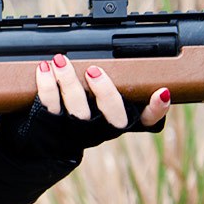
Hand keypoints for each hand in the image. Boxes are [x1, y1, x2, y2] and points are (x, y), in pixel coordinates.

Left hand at [0, 53, 170, 159]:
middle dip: (105, 92)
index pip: (148, 121)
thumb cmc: (77, 116)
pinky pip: (49, 106)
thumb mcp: (98, 104)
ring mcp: (77, 131)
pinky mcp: (51, 127)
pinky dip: (46, 85)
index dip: (157, 109)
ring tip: (62, 61)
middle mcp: (101, 130)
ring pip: (78, 111)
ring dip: (69, 82)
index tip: (162, 92)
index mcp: (118, 123)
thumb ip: (111, 88)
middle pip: (112, 117)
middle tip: (94, 71)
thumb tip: (128, 59)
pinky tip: (44, 69)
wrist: (41, 143)